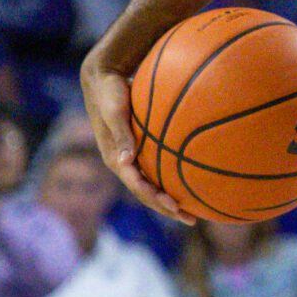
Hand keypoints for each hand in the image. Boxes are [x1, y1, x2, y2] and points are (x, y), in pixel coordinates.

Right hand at [82, 53, 193, 222]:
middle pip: (146, 192)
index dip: (156, 199)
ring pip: (151, 184)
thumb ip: (121, 134)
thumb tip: (125, 161)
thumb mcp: (114, 111)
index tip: (175, 207)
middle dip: (167, 207)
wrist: (104, 77)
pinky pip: (155, 169)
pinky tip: (189, 181)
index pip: (137, 187)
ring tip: (192, 210)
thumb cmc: (110, 92)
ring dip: (169, 198)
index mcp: (114, 158)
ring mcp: (130, 156)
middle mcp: (122, 162)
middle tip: (191, 219)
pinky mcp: (138, 148)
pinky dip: (170, 179)